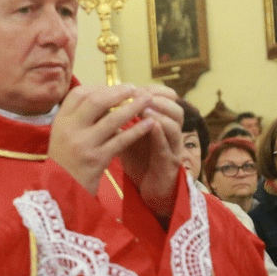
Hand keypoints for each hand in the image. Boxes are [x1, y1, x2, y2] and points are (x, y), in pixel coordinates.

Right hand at [49, 85, 160, 194]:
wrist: (60, 193)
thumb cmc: (66, 162)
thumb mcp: (63, 136)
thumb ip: (79, 119)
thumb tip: (106, 98)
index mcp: (60, 122)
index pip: (78, 95)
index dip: (98, 87)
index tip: (114, 88)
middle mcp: (69, 130)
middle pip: (95, 102)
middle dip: (117, 92)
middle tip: (133, 88)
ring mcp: (83, 145)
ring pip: (112, 119)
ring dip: (132, 107)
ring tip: (147, 100)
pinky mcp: (97, 160)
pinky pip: (121, 141)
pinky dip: (137, 131)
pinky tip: (149, 124)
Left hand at [118, 86, 183, 220]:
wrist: (151, 190)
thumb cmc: (140, 160)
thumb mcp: (130, 136)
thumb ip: (122, 120)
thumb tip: (101, 100)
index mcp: (164, 123)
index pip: (167, 99)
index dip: (152, 90)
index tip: (132, 85)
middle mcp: (172, 133)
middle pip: (175, 107)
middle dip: (156, 98)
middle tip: (137, 92)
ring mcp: (174, 148)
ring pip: (175, 124)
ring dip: (160, 112)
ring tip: (143, 105)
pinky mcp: (170, 164)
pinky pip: (167, 145)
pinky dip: (159, 133)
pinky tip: (150, 125)